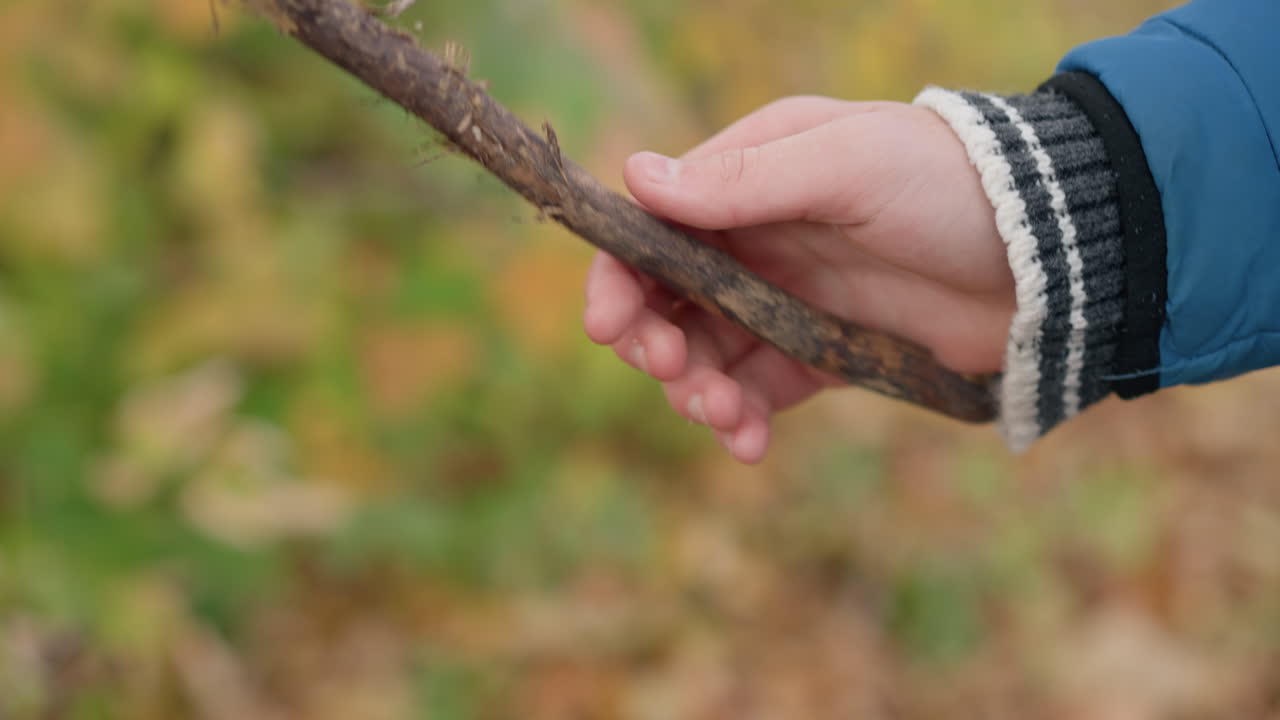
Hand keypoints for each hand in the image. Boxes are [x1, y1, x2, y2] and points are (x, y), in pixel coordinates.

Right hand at [583, 96, 1014, 462]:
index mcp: (751, 177)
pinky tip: (747, 442)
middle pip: (667, 301)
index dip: (620, 276)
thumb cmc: (949, 186)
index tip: (610, 326)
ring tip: (727, 415)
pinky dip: (742, 421)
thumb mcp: (848, 166)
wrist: (1049, 256)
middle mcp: (757, 240)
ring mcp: (787, 300)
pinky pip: (759, 393)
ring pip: (707, 356)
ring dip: (698, 392)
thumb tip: (637, 178)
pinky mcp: (821, 355)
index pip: (655, 227)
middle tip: (675, 373)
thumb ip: (745, 181)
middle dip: (656, 343)